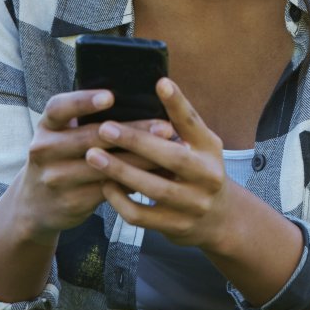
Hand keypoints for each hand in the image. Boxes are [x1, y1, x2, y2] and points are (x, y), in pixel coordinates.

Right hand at [17, 88, 175, 241]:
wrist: (37, 206)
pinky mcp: (71, 201)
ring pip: (106, 165)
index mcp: (47, 126)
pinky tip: (158, 173)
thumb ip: (88, 121)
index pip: (59, 108)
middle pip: (92, 137)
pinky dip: (136, 179)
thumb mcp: (63, 136)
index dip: (83, 101)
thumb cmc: (63, 158)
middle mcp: (45, 149)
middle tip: (165, 127)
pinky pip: (110, 188)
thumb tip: (141, 102)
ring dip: (142, 158)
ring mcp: (56, 177)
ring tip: (170, 150)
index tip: (110, 97)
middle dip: (133, 131)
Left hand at [85, 77, 236, 251]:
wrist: (217, 219)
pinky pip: (141, 215)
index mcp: (210, 149)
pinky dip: (119, 200)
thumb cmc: (199, 171)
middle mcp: (207, 176)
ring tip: (92, 156)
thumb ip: (181, 125)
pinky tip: (104, 185)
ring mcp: (193, 204)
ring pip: (153, 188)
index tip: (161, 83)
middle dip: (136, 142)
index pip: (194, 124)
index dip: (178, 104)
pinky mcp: (176, 226)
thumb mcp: (200, 145)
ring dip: (120, 171)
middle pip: (172, 157)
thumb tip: (157, 86)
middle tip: (104, 127)